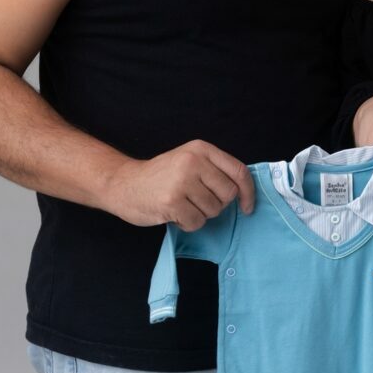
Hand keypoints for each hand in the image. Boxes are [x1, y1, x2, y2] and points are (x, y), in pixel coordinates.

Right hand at [105, 139, 254, 230]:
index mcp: (201, 149)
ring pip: (213, 211)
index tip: (247, 206)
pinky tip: (174, 214)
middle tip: (196, 201)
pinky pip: (197, 222)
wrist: (124, 183)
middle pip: (228, 194)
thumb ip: (214, 170)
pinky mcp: (172, 201)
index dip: (248, 192)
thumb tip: (244, 191)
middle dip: (216, 205)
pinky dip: (187, 224)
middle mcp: (193, 161)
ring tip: (182, 205)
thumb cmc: (161, 177)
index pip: (239, 171)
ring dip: (200, 214)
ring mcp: (182, 181)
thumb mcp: (189, 161)